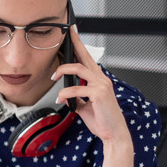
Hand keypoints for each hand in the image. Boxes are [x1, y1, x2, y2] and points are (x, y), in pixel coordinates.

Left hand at [52, 26, 130, 145]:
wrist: (113, 133)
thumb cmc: (102, 120)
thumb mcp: (85, 106)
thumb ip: (77, 98)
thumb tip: (66, 95)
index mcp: (99, 80)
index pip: (88, 59)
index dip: (80, 45)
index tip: (73, 33)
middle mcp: (102, 79)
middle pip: (85, 56)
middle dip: (75, 44)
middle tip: (65, 34)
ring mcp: (101, 85)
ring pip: (79, 68)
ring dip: (63, 70)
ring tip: (54, 77)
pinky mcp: (99, 94)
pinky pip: (77, 89)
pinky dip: (65, 93)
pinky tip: (61, 99)